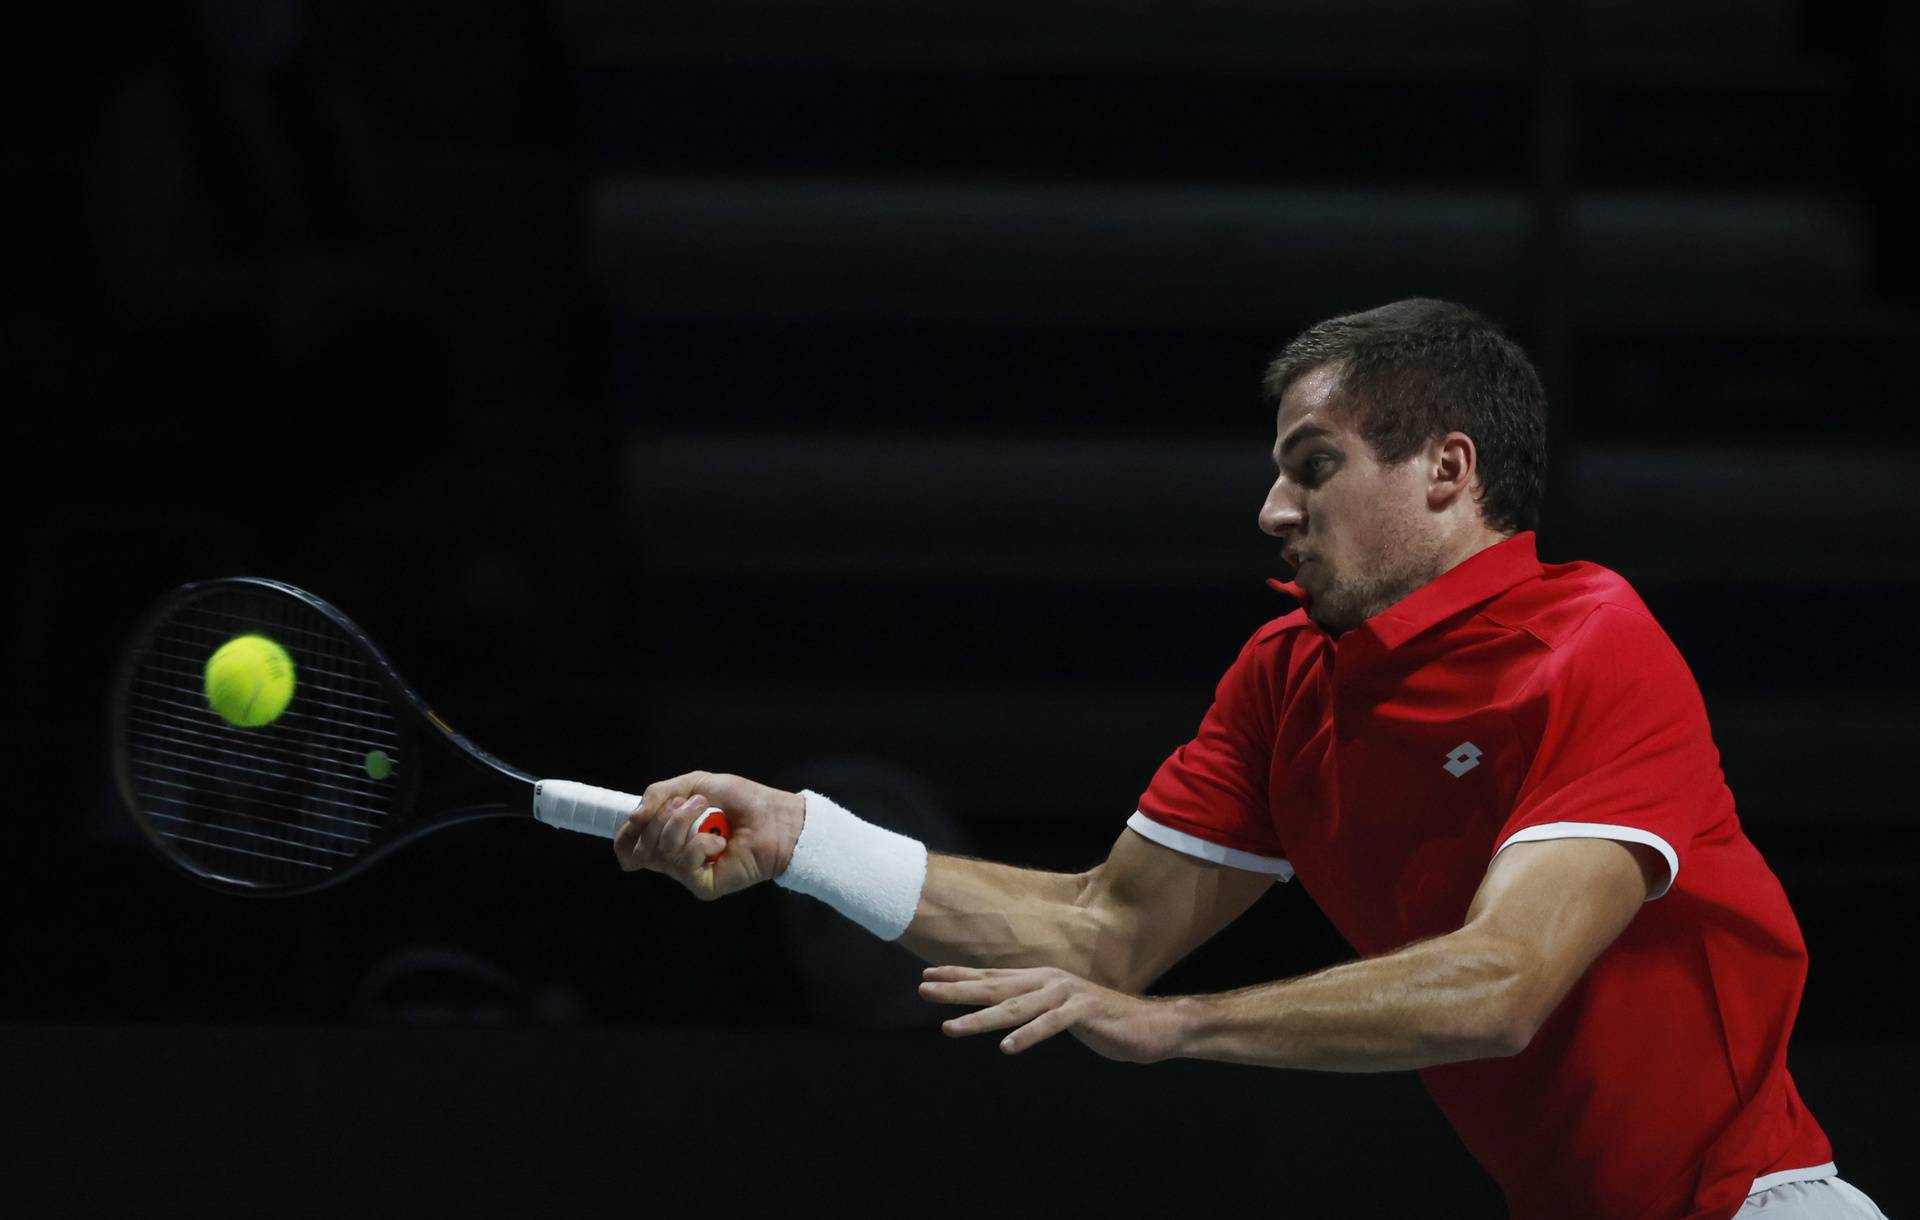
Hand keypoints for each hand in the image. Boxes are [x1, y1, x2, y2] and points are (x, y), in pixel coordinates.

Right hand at [612, 770, 805, 900]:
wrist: (775, 816)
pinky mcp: (704, 885)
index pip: (628, 848)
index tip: (640, 817)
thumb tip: (634, 815)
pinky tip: (721, 841)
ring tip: (711, 814)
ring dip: (685, 823)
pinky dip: (702, 844)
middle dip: (665, 817)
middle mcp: (674, 858)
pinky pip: (685, 865)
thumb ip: (659, 794)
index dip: (626, 834)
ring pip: (663, 852)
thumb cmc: (741, 800)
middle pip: (642, 847)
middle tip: (696, 803)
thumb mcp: (694, 784)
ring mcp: (689, 873)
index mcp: (667, 836)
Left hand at [918, 965, 1182, 1063]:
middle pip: (995, 986)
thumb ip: (1033, 1006)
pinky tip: (1007, 1048)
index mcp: (1041, 980)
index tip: (927, 978)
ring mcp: (1066, 994)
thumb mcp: (1059, 1011)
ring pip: (1015, 1007)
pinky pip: (1051, 1024)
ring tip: (950, 1029)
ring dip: (980, 1019)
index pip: (992, 976)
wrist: (1150, 1026)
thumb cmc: (1101, 1021)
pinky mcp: (1084, 1011)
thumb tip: (1002, 1008)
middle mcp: (1048, 981)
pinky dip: (1028, 1036)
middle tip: (923, 991)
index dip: (959, 976)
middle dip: (957, 990)